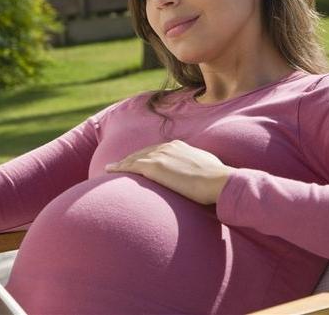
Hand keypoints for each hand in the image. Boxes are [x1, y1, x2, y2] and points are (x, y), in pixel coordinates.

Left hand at [105, 140, 234, 204]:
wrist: (218, 181)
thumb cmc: (217, 179)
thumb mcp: (206, 167)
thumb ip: (197, 167)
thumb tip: (199, 174)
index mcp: (179, 146)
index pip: (156, 150)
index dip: (145, 156)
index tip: (137, 161)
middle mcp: (167, 147)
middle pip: (142, 152)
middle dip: (130, 158)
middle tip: (118, 164)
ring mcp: (159, 156)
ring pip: (134, 158)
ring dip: (121, 163)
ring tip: (109, 168)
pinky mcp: (154, 167)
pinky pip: (130, 166)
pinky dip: (119, 167)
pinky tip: (110, 170)